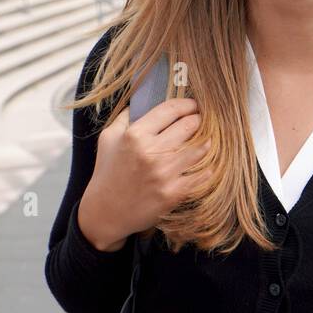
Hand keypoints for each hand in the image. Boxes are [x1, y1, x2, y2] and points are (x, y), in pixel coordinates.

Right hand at [78, 97, 209, 251]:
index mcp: (135, 135)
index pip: (171, 110)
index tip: (194, 105)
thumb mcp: (108, 138)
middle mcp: (151, 152)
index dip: (187, 104)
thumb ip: (126, 117)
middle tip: (202, 121)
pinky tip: (207, 164)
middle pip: (190, 125)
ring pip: (201, 148)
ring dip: (207, 142)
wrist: (105, 212)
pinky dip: (207, 167)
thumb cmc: (107, 172)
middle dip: (199, 120)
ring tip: (208, 139)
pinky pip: (202, 175)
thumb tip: (143, 100)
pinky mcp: (173, 193)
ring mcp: (164, 174)